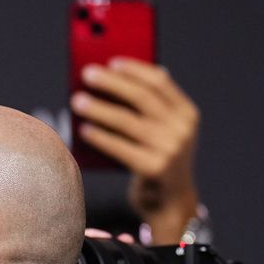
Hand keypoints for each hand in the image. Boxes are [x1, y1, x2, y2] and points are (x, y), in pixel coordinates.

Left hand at [71, 59, 201, 239]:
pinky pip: (120, 147)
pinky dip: (100, 137)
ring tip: (76, 101)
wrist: (169, 202)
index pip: (160, 82)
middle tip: (86, 74)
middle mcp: (182, 129)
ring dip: (99, 108)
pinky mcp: (154, 169)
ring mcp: (171, 149)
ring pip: (127, 121)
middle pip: (142, 97)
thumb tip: (108, 80)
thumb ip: (145, 110)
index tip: (110, 60)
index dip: (134, 69)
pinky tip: (82, 130)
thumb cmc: (156, 160)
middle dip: (112, 83)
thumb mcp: (160, 132)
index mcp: (187, 113)